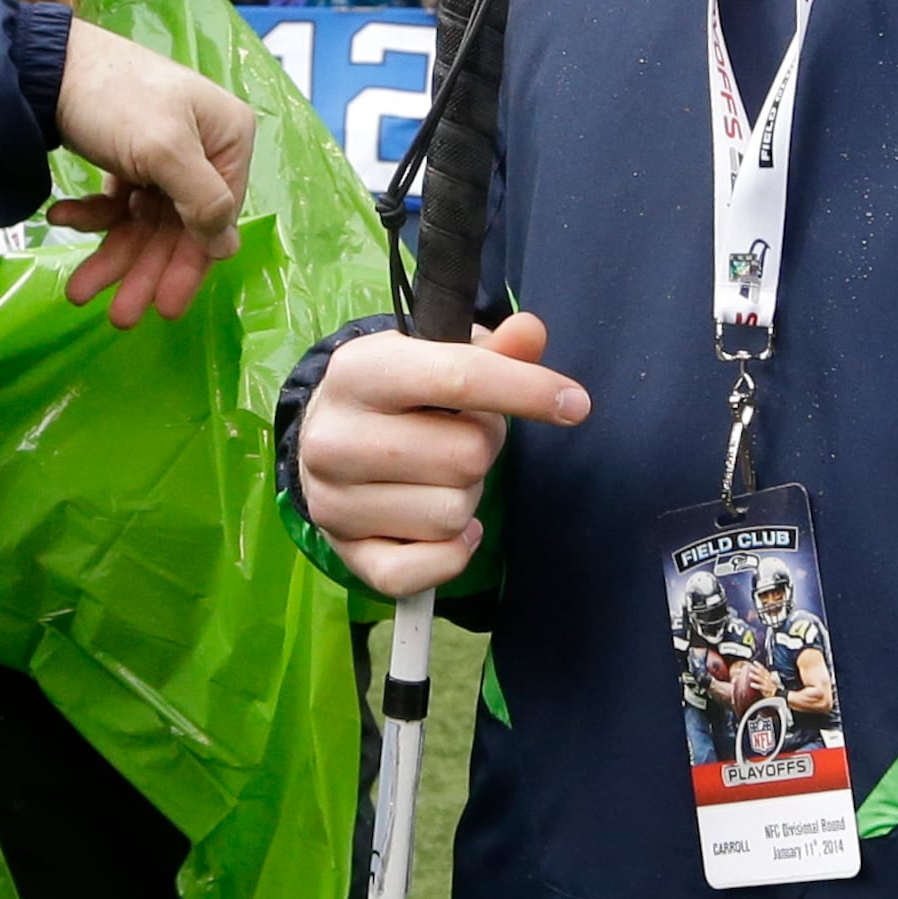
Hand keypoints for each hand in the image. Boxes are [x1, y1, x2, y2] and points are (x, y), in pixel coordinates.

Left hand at [46, 17, 254, 329]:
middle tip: (116, 316)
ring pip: (143, 221)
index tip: (164, 307)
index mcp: (227, 138)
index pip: (216, 218)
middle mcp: (202, 147)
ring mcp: (163, 152)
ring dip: (112, 254)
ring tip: (78, 290)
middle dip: (143, 270)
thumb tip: (227, 248)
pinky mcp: (127, 155)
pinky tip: (60, 218)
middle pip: (176, 226)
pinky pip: (117, 201)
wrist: (48, 62)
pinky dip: (91, 216)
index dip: (189, 265)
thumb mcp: (166, 150)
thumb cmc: (117, 99)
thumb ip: (202, 200)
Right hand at [297, 312, 583, 596]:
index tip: (575, 403)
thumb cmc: (395, 395)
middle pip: (467, 455)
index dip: (527, 390)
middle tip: (460, 437)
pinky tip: (441, 527)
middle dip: (484, 448)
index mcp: (358, 371)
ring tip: (437, 477)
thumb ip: (490, 348)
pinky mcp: (348, 553)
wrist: (322, 443)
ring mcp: (334, 501)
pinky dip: (454, 551)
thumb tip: (531, 332)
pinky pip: (432, 566)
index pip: (459, 379)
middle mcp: (335, 437)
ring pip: (453, 515)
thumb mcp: (434, 356)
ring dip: (466, 499)